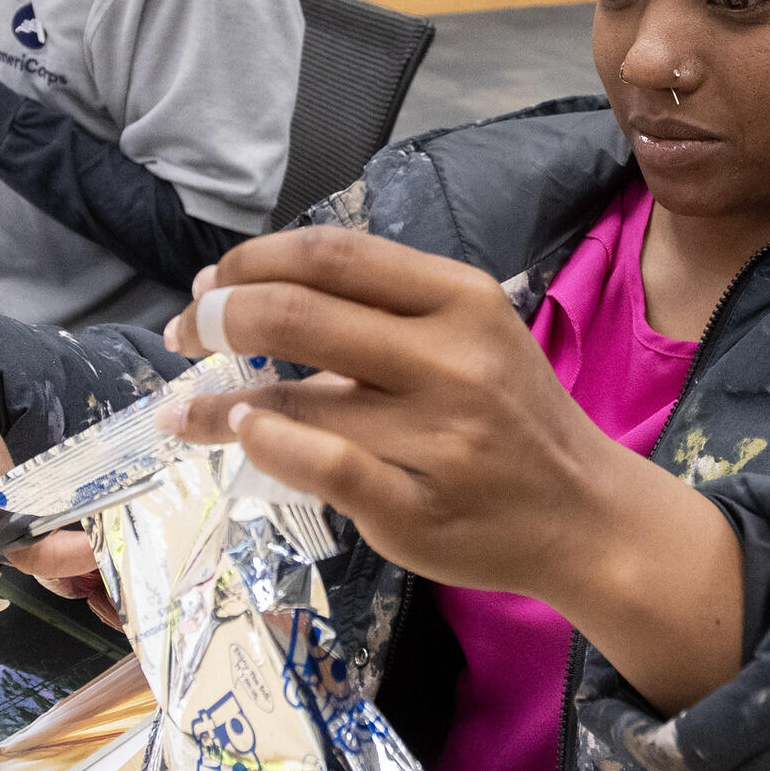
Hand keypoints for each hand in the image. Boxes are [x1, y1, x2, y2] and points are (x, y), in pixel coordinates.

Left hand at [154, 230, 747, 713]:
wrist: (583, 514)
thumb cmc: (511, 416)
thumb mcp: (470, 335)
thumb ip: (382, 308)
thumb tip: (255, 288)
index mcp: (461, 301)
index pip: (333, 255)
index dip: (252, 260)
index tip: (211, 282)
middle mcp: (451, 362)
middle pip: (298, 314)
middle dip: (218, 316)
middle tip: (186, 332)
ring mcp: (434, 440)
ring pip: (294, 399)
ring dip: (220, 401)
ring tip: (187, 409)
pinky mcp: (414, 508)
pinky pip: (318, 465)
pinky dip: (264, 443)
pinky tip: (240, 435)